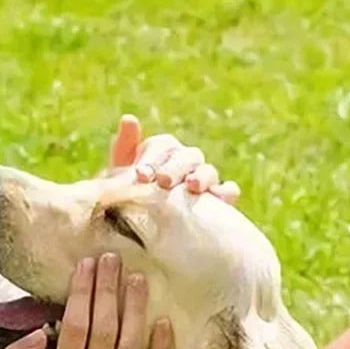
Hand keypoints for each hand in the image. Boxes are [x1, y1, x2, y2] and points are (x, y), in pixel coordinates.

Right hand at [0, 253, 171, 348]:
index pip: (77, 329)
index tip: (86, 265)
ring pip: (132, 347)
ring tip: (137, 279)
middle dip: (109, 292)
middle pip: (106, 332)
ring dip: (136, 310)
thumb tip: (41, 331)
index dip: (82, 294)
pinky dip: (161, 348)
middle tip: (112, 260)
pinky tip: (164, 320)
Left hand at [109, 114, 239, 200]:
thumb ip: (124, 148)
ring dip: (202, 176)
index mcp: (164, 153)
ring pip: (209, 170)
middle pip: (188, 156)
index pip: (164, 145)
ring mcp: (204, 180)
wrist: (141, 230)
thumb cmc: (130, 199)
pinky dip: (226, 191)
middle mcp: (186, 163)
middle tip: (163, 181)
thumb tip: (129, 119)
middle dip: (176, 167)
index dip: (152, 157)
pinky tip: (219, 198)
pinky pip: (228, 190)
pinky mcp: (219, 201)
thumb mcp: (121, 178)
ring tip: (192, 187)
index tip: (140, 174)